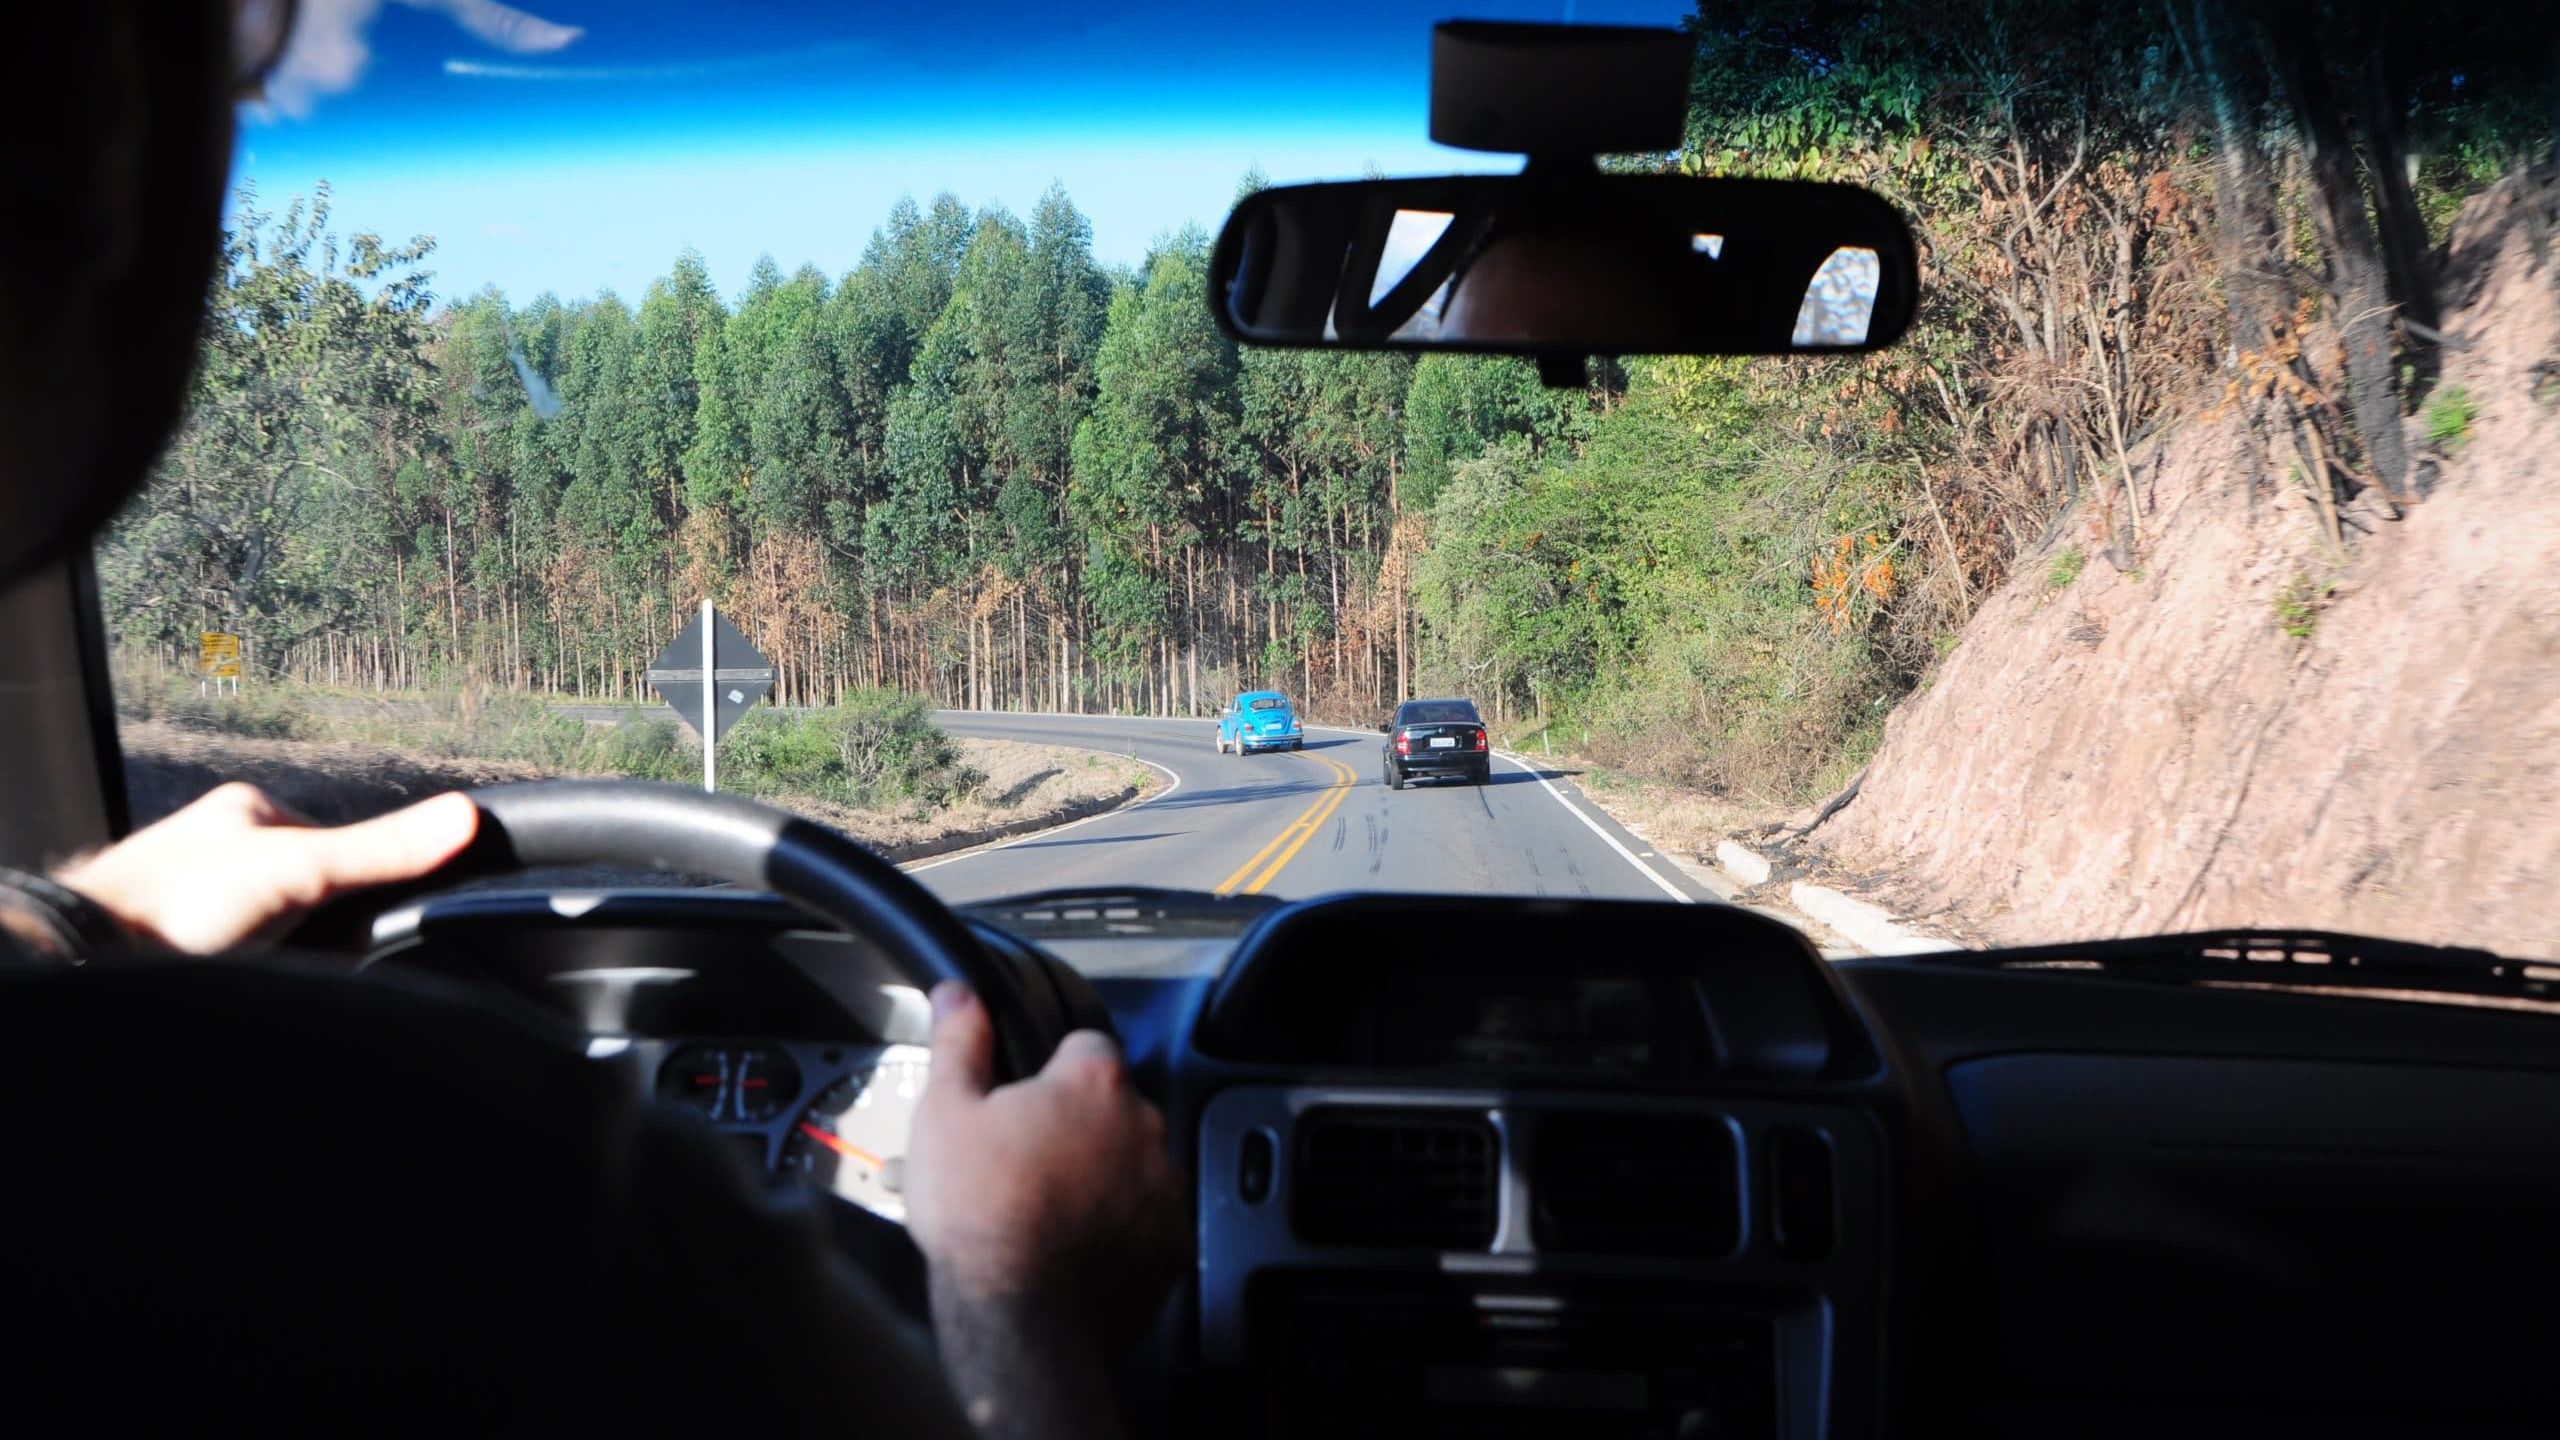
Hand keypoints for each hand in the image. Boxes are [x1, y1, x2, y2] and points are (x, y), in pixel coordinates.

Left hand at [55, 783, 478, 953]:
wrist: (88, 963)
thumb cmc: (177, 902)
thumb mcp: (301, 870)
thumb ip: (381, 851)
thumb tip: (466, 816)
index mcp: (247, 813)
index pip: (337, 843)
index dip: (361, 886)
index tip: (366, 922)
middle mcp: (219, 850)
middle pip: (310, 891)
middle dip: (323, 926)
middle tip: (319, 956)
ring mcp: (199, 902)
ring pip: (279, 931)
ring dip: (291, 957)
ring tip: (284, 977)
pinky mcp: (184, 948)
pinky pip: (247, 963)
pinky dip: (260, 978)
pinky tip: (257, 989)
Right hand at [905, 983, 1186, 1338]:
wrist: (1020, 1320)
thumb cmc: (980, 1216)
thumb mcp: (945, 1115)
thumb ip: (959, 1044)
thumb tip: (960, 993)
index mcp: (1093, 1082)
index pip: (1084, 1046)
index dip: (1049, 1073)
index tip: (1021, 1105)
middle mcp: (1144, 1125)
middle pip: (1111, 1107)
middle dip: (1077, 1126)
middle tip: (1024, 1164)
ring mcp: (1165, 1186)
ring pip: (1132, 1162)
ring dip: (1102, 1175)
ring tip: (1046, 1212)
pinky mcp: (1172, 1243)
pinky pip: (1146, 1218)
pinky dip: (1119, 1227)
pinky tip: (1074, 1247)